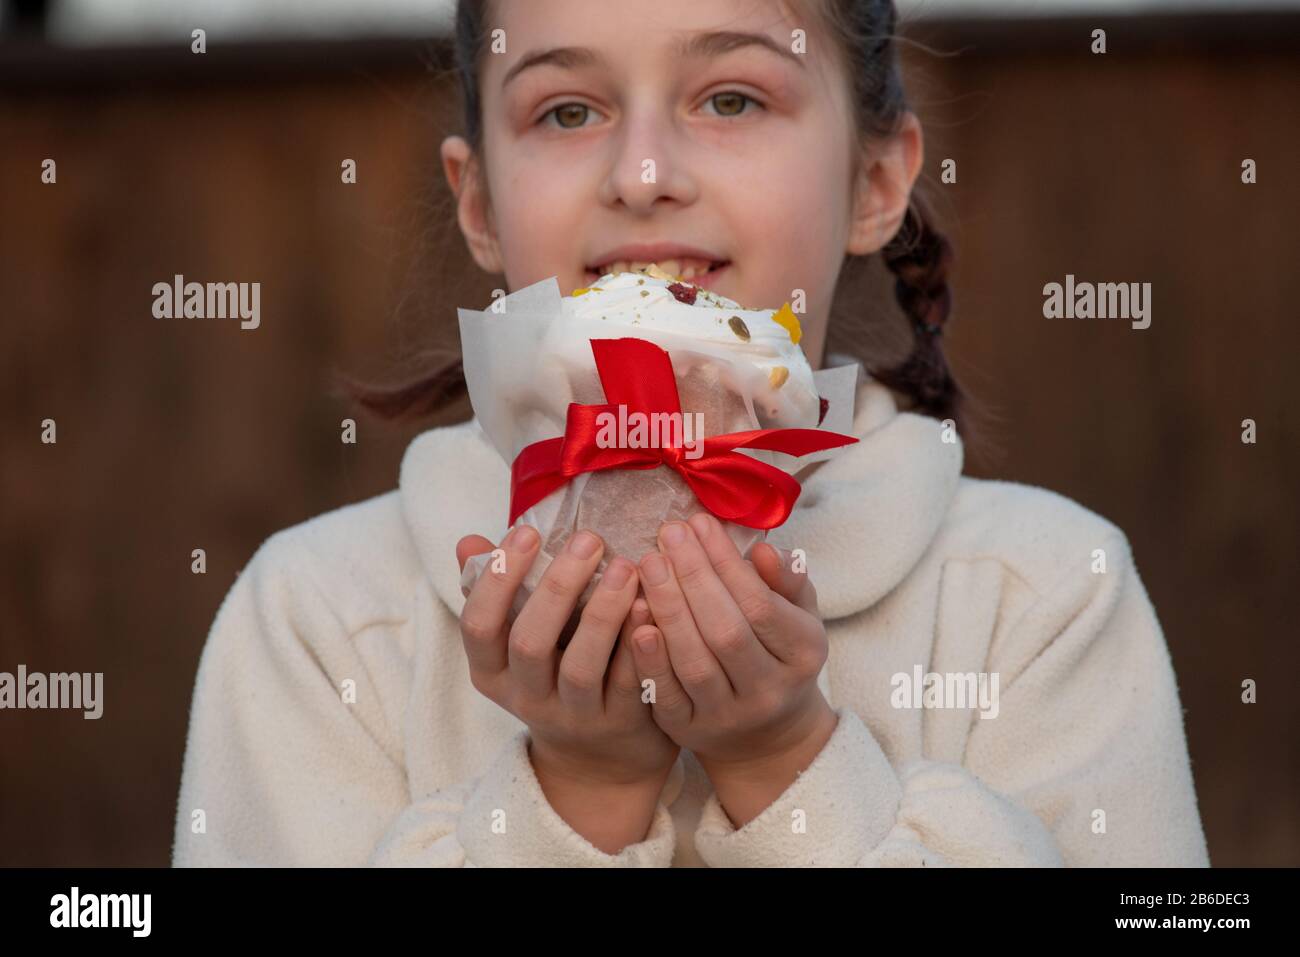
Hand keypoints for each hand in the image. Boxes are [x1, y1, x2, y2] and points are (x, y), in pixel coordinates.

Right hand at [456, 526, 680, 850]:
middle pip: (530, 644)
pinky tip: (651, 605)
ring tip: (626, 566)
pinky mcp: (620, 724)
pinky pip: (629, 683)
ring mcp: (574, 716)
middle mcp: (527, 698)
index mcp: (492, 671)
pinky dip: (639, 644)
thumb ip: (495, 592)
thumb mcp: (516, 642)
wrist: (600, 758)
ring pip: (581, 667)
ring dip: (602, 614)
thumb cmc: (555, 673)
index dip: (498, 579)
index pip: (478, 626)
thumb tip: (468, 543)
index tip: (527, 532)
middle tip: (588, 539)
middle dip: (557, 588)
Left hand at [629, 512, 837, 822]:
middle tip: (667, 533)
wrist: (766, 735)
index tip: (700, 523)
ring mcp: (728, 716)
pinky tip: (634, 614)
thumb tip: (764, 549)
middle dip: (693, 577)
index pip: (761, 604)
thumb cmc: (777, 655)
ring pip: (694, 661)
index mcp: (803, 655)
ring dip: (667, 607)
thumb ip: (786, 582)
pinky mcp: (690, 731)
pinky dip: (648, 655)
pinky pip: (665, 694)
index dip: (727, 562)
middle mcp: (769, 690)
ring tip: (647, 563)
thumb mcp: (797, 617)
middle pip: (726, 631)